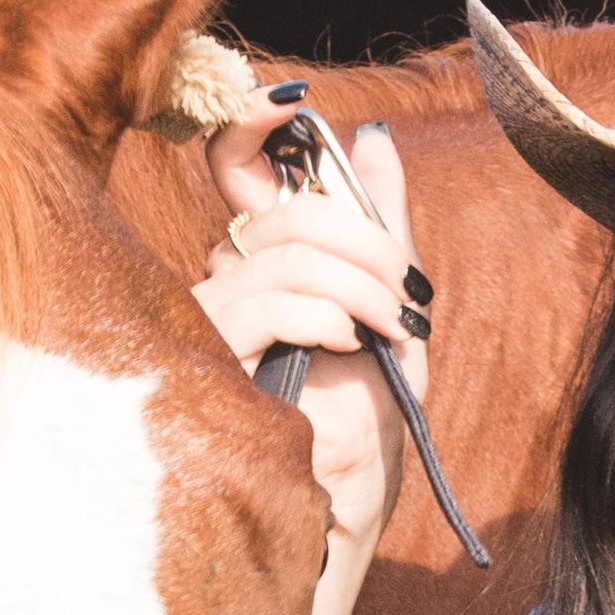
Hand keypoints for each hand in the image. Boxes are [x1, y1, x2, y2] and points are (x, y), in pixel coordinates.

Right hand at [193, 89, 427, 568]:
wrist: (339, 510)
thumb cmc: (361, 418)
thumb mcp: (386, 306)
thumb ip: (380, 224)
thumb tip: (373, 138)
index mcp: (256, 259)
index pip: (230, 160)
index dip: (250, 119)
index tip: (290, 103)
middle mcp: (221, 281)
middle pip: (284, 208)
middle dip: (364, 236)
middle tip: (407, 290)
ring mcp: (207, 321)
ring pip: (285, 252)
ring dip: (361, 282)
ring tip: (396, 330)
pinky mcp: (208, 364)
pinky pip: (268, 302)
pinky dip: (326, 312)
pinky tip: (351, 344)